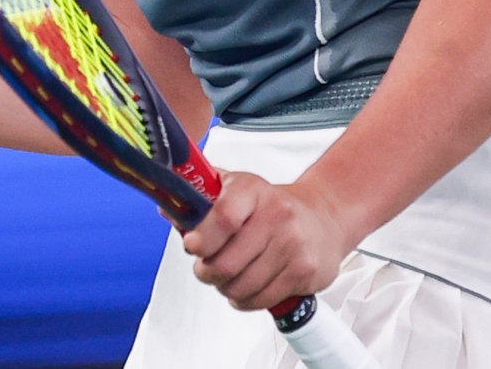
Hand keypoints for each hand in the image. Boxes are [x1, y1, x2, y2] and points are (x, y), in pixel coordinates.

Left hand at [182, 171, 351, 312]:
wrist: (323, 217)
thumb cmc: (272, 206)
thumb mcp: (237, 189)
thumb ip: (201, 198)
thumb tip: (167, 206)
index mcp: (253, 189)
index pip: (223, 216)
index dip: (201, 237)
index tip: (192, 246)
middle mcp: (276, 214)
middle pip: (226, 263)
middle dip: (207, 272)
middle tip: (207, 269)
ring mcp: (293, 245)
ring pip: (240, 287)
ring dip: (227, 288)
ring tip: (232, 276)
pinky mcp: (304, 272)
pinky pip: (260, 300)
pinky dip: (246, 300)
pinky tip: (251, 285)